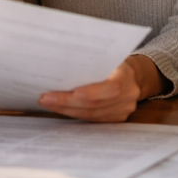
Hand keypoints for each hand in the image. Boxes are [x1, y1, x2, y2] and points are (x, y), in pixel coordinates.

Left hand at [38, 55, 164, 121]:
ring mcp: (124, 110)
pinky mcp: (117, 119)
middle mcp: (128, 95)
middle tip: (46, 98)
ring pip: (91, 115)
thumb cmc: (113, 62)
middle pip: (96, 104)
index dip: (92, 92)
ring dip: (67, 110)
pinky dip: (75, 114)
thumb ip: (92, 62)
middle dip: (67, 102)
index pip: (112, 87)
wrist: (132, 76)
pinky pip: (93, 120)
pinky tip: (60, 108)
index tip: (72, 92)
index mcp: (127, 76)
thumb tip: (60, 64)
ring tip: (48, 103)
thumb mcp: (107, 56)